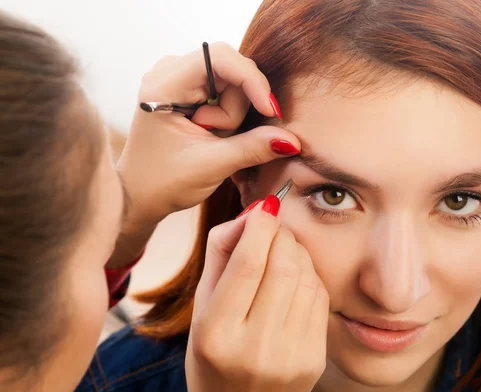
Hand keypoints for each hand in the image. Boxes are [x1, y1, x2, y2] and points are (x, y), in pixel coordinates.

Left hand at [107, 43, 299, 267]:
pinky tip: (211, 133)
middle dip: (236, 107)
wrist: (139, 195)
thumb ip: (252, 148)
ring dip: (231, 115)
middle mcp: (168, 71)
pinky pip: (224, 90)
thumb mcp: (211, 166)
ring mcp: (178, 78)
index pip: (219, 57)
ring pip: (230, 81)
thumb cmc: (163, 182)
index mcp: (164, 84)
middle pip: (229, 69)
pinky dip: (228, 113)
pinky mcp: (187, 89)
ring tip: (209, 139)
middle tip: (216, 137)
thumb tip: (291, 140)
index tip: (269, 111)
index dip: (252, 80)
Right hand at [185, 198, 328, 391]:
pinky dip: (309, 276)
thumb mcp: (201, 308)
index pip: (248, 264)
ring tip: (281, 253)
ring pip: (306, 277)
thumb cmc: (213, 355)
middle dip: (281, 235)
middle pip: (283, 265)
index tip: (264, 207)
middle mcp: (256, 348)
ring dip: (296, 252)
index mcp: (217, 334)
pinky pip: (320, 297)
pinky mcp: (315, 359)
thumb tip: (254, 213)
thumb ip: (221, 255)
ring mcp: (291, 356)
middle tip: (272, 229)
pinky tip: (294, 279)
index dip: (259, 226)